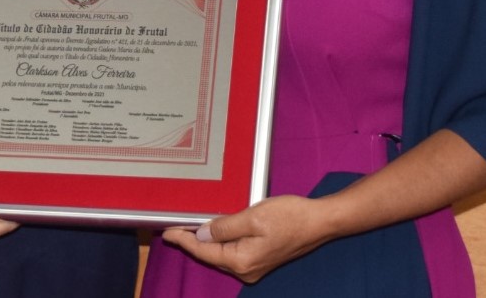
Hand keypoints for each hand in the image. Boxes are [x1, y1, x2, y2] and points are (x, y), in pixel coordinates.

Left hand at [161, 194, 331, 282]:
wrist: (319, 222)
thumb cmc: (289, 217)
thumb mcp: (252, 217)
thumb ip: (224, 227)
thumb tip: (202, 234)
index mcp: (241, 260)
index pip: (203, 251)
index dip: (183, 240)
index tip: (166, 233)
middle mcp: (245, 270)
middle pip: (210, 255)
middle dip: (191, 242)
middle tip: (173, 228)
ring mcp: (254, 267)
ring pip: (221, 254)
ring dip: (206, 241)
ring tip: (189, 228)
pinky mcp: (260, 260)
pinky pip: (233, 252)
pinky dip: (221, 242)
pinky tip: (215, 231)